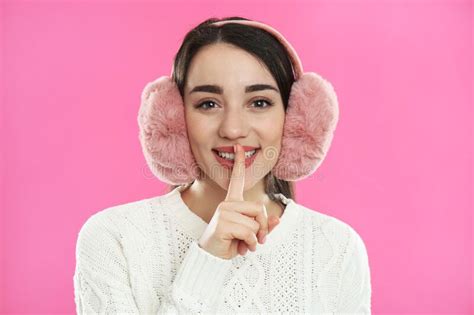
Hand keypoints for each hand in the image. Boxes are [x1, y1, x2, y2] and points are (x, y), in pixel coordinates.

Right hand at [198, 143, 279, 258]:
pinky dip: (249, 243)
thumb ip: (264, 226)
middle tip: (257, 240)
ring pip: (255, 222)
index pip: (236, 180)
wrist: (212, 259)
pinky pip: (249, 232)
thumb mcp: (250, 234)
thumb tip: (279, 219)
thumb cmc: (230, 244)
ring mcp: (224, 212)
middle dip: (263, 226)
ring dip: (255, 238)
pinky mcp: (223, 223)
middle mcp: (227, 204)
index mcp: (232, 203)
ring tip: (245, 244)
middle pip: (259, 208)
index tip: (238, 147)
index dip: (239, 164)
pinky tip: (240, 247)